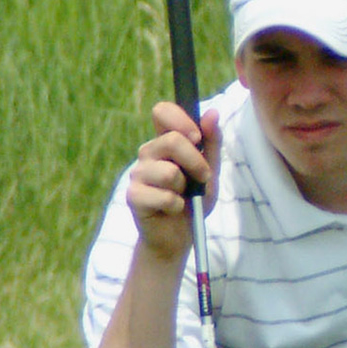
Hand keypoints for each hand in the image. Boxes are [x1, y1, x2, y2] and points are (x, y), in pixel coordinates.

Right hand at [126, 102, 220, 260]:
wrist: (179, 236)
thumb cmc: (193, 201)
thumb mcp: (209, 171)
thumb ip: (212, 143)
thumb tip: (212, 113)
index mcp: (164, 142)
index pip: (162, 111)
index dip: (180, 119)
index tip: (197, 138)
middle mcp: (148, 154)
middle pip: (172, 140)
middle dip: (195, 161)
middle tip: (202, 178)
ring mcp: (138, 174)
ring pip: (169, 172)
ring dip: (185, 188)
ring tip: (182, 197)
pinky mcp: (134, 196)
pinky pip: (164, 196)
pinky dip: (176, 206)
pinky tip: (172, 210)